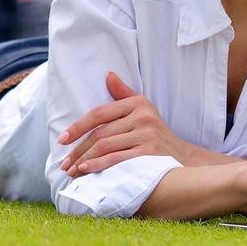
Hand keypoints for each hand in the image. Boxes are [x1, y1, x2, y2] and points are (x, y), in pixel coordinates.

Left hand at [57, 72, 187, 176]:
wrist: (184, 158)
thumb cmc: (156, 134)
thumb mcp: (143, 110)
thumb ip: (124, 94)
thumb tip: (108, 75)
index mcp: (138, 103)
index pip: (99, 113)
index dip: (78, 127)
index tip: (62, 140)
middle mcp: (143, 116)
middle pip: (100, 133)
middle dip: (79, 150)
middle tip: (64, 164)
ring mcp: (147, 134)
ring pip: (106, 146)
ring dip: (84, 160)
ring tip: (72, 170)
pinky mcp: (149, 153)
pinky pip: (117, 159)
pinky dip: (99, 165)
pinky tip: (87, 170)